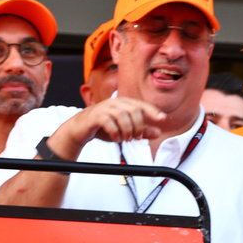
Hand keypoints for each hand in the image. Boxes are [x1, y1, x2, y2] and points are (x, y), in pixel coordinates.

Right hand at [49, 97, 165, 155]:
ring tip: (126, 139)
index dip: (152, 111)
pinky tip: (117, 139)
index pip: (141, 105)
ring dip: (127, 130)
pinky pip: (108, 121)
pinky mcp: (95, 115)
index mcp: (123, 103)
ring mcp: (104, 107)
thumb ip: (141, 131)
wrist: (79, 129)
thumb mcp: (125, 131)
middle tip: (137, 138)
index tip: (162, 119)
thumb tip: (158, 132)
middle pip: (133, 110)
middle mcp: (115, 102)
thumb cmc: (102, 128)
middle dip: (138, 126)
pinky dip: (115, 132)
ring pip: (122, 115)